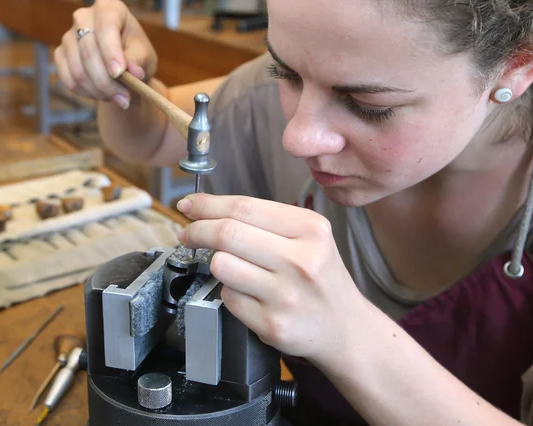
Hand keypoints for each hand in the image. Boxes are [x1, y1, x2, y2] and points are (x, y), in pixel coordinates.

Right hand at [54, 0, 157, 109]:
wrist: (123, 67)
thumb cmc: (136, 55)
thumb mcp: (144, 55)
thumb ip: (138, 60)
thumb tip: (132, 72)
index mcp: (108, 7)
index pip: (105, 26)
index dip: (111, 52)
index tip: (120, 73)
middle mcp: (83, 17)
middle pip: (89, 52)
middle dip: (107, 80)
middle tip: (125, 98)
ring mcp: (68, 36)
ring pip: (78, 70)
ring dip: (98, 90)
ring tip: (116, 96)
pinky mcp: (60, 54)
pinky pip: (69, 79)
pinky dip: (86, 92)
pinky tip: (101, 94)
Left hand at [176, 193, 364, 360]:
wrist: (344, 327)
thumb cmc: (319, 277)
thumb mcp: (308, 238)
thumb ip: (264, 221)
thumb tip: (204, 209)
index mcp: (310, 229)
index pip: (244, 208)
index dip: (207, 205)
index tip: (188, 205)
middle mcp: (301, 261)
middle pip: (227, 234)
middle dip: (197, 231)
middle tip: (188, 234)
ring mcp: (286, 295)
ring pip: (221, 266)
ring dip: (216, 264)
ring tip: (230, 267)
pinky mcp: (271, 324)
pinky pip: (228, 298)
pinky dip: (230, 292)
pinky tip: (249, 294)